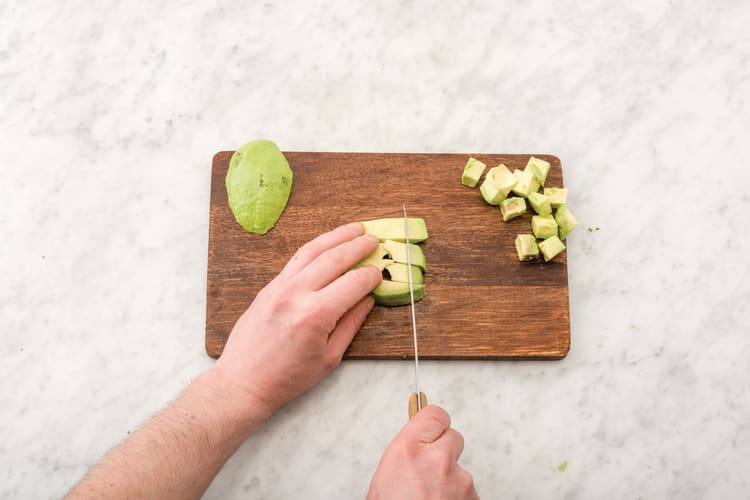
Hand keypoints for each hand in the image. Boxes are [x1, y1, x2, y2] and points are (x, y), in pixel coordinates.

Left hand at [213, 222, 381, 414]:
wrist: (244, 380)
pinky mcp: (269, 287)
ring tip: (353, 229)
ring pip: (311, 251)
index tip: (379, 273)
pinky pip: (295, 260)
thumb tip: (367, 300)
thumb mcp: (329, 357)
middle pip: (334, 258)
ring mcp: (279, 287)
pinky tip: (326, 244)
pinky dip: (314, 248)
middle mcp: (297, 294)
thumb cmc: (287, 377)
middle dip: (357, 246)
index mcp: (316, 315)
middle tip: (373, 240)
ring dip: (335, 236)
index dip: (370, 276)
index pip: (353, 283)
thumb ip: (351, 324)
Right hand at [367, 406, 478, 499]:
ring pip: (461, 469)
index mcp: (408, 451)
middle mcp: (438, 460)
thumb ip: (404, 456)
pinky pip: (468, 492)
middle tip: (429, 469)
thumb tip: (414, 448)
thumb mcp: (384, 481)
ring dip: (451, 481)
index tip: (430, 429)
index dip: (433, 423)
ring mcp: (461, 481)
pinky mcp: (474, 499)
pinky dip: (458, 499)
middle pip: (454, 437)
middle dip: (444, 450)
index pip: (435, 414)